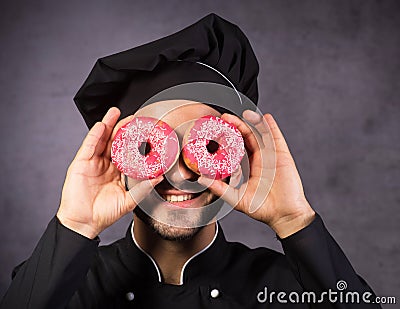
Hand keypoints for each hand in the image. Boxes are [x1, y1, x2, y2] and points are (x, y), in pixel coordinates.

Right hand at [57, 107, 162, 238]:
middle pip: (114, 141)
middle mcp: (105, 165)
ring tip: (115, 112)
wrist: (85, 223)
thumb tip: (159, 178)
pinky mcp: (81, 164)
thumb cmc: (104, 214)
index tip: (144, 130)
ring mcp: (92, 163)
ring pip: (101, 139)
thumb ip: (143, 188)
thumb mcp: (128, 200)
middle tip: (133, 117)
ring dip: (108, 125)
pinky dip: (95, 135)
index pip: (126, 151)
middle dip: (122, 128)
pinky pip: (88, 146)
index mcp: (116, 172)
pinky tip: (101, 126)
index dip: (133, 140)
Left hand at [198, 110, 314, 237]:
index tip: (216, 130)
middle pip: (247, 137)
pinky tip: (265, 118)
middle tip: (225, 118)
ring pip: (261, 135)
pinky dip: (271, 127)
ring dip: (253, 122)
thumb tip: (201, 179)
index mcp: (249, 166)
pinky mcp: (283, 156)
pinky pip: (277, 138)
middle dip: (237, 126)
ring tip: (244, 113)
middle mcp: (260, 159)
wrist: (284, 215)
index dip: (227, 138)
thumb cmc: (262, 208)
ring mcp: (272, 156)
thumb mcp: (237, 198)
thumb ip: (220, 188)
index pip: (237, 147)